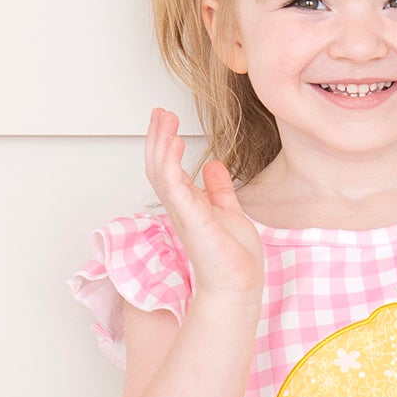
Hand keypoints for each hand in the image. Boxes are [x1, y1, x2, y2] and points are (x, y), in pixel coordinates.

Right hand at [144, 107, 266, 300]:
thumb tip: (214, 166)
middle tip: (159, 112)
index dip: (163, 142)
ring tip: (164, 118)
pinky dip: (170, 161)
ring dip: (159, 142)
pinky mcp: (189, 218)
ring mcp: (182, 212)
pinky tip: (173, 141)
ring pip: (159, 171)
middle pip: (157, 165)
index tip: (166, 119)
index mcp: (187, 205)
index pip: (167, 168)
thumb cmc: (234, 259)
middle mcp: (180, 207)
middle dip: (156, 136)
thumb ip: (219, 189)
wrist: (240, 284)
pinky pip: (172, 185)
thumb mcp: (229, 212)